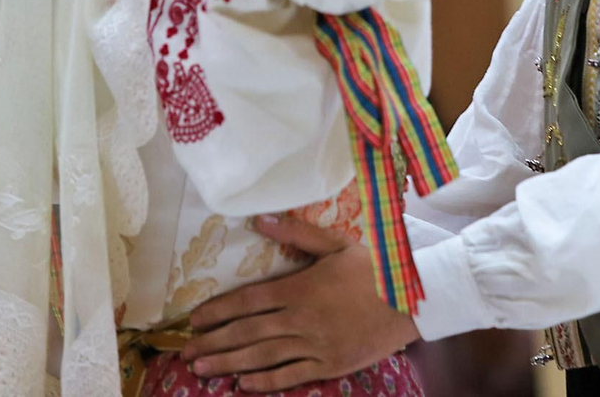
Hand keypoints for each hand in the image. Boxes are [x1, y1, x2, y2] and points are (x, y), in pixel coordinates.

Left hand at [184, 215, 420, 391]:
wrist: (413, 299)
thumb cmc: (375, 268)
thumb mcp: (337, 244)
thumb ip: (297, 232)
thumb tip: (259, 219)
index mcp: (301, 287)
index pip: (249, 300)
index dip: (219, 310)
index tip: (195, 319)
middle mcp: (302, 319)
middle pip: (248, 332)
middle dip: (214, 342)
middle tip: (186, 352)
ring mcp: (315, 344)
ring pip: (263, 356)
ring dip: (229, 363)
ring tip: (202, 370)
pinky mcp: (329, 364)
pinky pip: (291, 374)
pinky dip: (266, 381)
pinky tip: (244, 384)